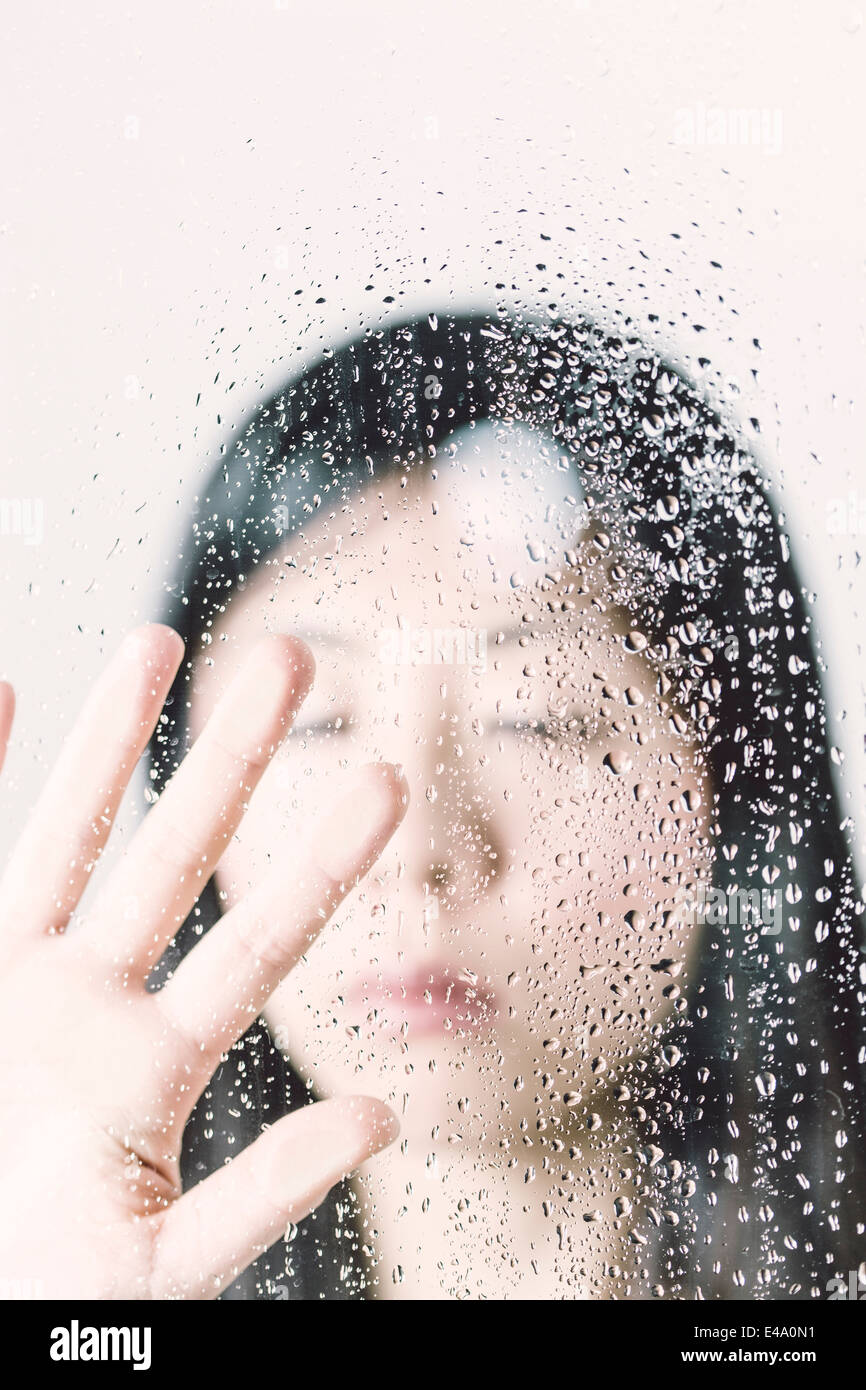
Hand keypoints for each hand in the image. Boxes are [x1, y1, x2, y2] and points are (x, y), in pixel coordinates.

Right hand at [0, 625, 406, 1298]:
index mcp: (141, 1068)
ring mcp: (12, 990)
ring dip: (111, 738)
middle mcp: (78, 1006)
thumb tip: (381, 1115)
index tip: (372, 770)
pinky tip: (8, 689)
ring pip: (71, 838)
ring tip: (157, 638)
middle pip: (174, 852)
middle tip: (296, 653)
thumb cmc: (44, 1292)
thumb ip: (266, 1189)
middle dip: (234, 755)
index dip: (308, 858)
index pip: (245, 937)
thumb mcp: (166, 1265)